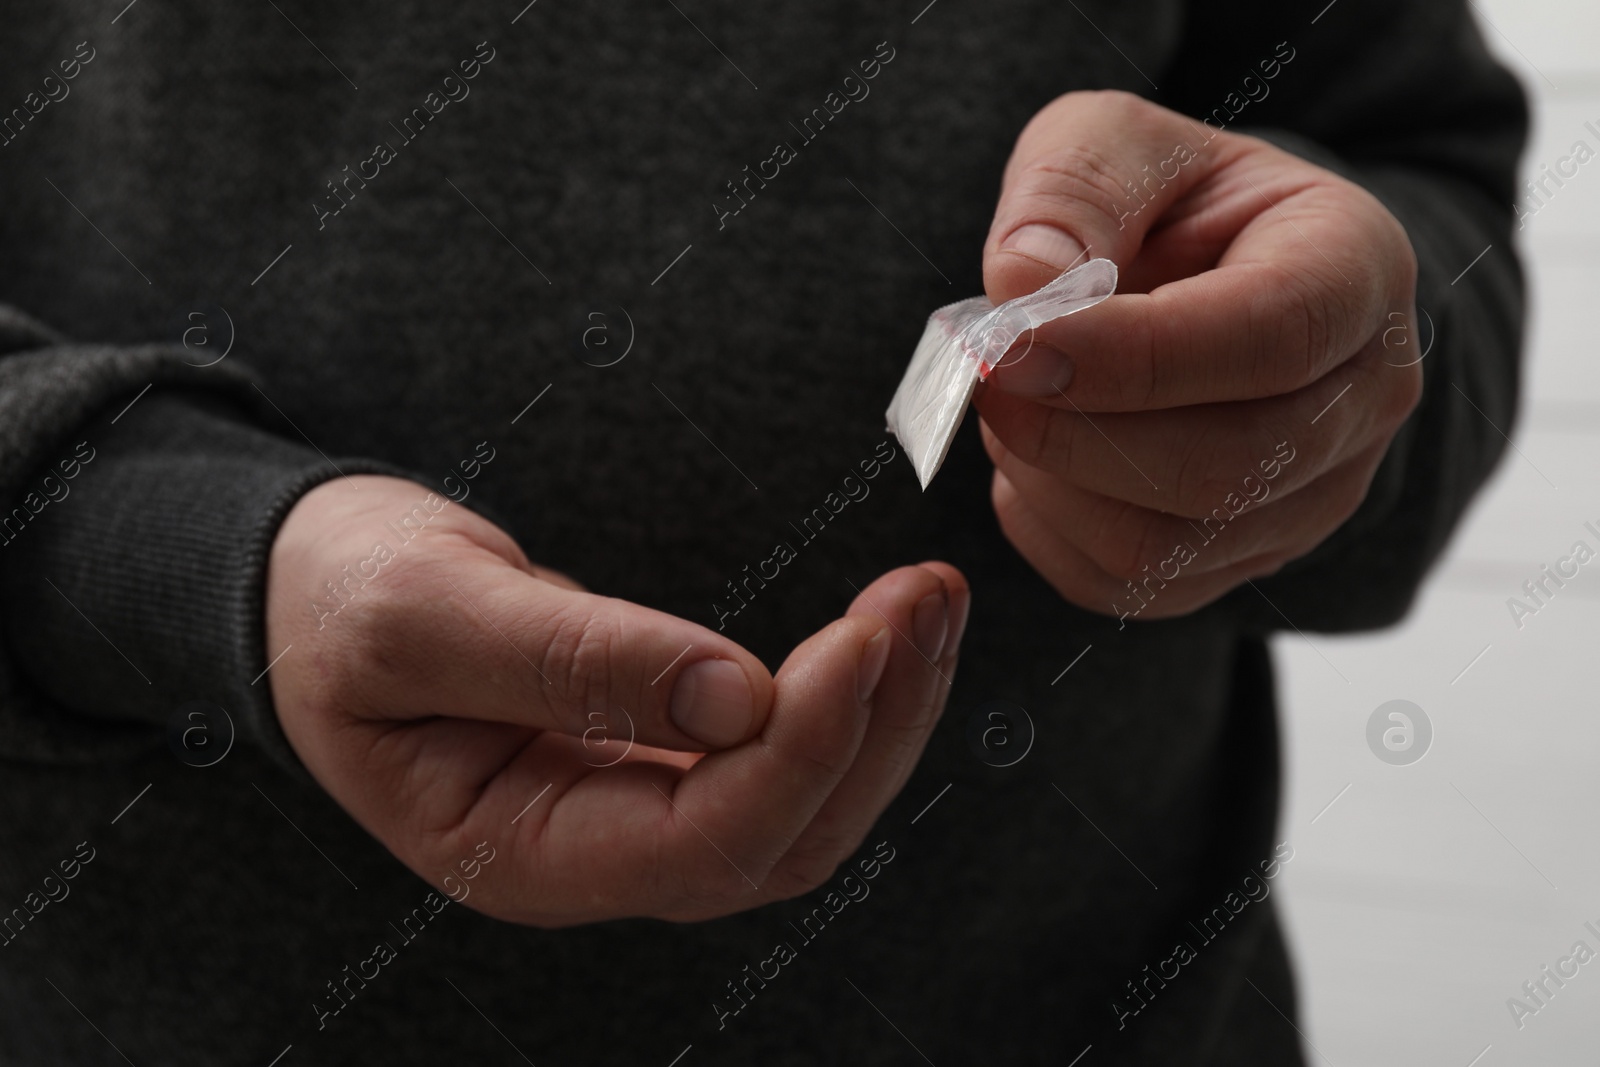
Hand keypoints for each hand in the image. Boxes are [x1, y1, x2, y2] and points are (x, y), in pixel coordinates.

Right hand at [264, 476, 965, 924]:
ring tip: (929, 601)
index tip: (869, 631)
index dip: (804, 747)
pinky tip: (884, 633)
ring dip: (882, 709)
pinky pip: (780, 757)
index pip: (705, 843)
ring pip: (801, 805)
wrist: (312, 589)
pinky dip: (846, 696)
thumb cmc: (338, 601)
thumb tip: (739, 693)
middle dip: (875, 725)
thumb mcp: (420, 614)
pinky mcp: (662, 760)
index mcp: (522, 851)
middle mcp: (596, 855)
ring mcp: (634, 813)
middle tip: (928, 598)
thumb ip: (569, 659)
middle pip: (782, 839)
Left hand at [975, 91, 1420, 618]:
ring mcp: (1314, 497)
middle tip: (983, 376)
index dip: (1128, 357)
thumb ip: (1076, 188)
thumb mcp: (1121, 142)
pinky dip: (1050, 530)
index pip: (1268, 341)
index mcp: (1358, 271)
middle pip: (1222, 468)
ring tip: (1011, 404)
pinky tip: (1033, 459)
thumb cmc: (1171, 201)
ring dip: (1051, 483)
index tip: (1009, 347)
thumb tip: (1022, 283)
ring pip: (1165, 546)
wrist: (1209, 275)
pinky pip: (1129, 586)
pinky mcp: (1245, 559)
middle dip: (1071, 434)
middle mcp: (1364, 401)